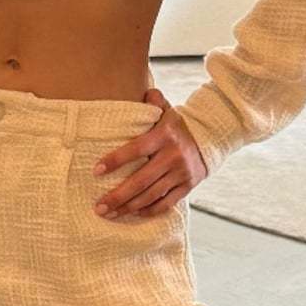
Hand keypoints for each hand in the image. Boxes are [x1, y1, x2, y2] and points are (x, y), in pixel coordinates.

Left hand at [91, 90, 209, 217]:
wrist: (210, 139)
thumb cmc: (177, 126)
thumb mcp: (167, 111)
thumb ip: (154, 102)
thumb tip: (145, 91)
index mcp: (164, 136)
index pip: (136, 149)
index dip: (116, 161)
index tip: (96, 171)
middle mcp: (173, 156)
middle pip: (141, 180)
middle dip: (118, 195)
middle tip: (98, 206)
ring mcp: (181, 173)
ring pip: (151, 195)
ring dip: (129, 207)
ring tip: (109, 213)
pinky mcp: (187, 186)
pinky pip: (166, 203)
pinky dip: (149, 211)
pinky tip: (133, 214)